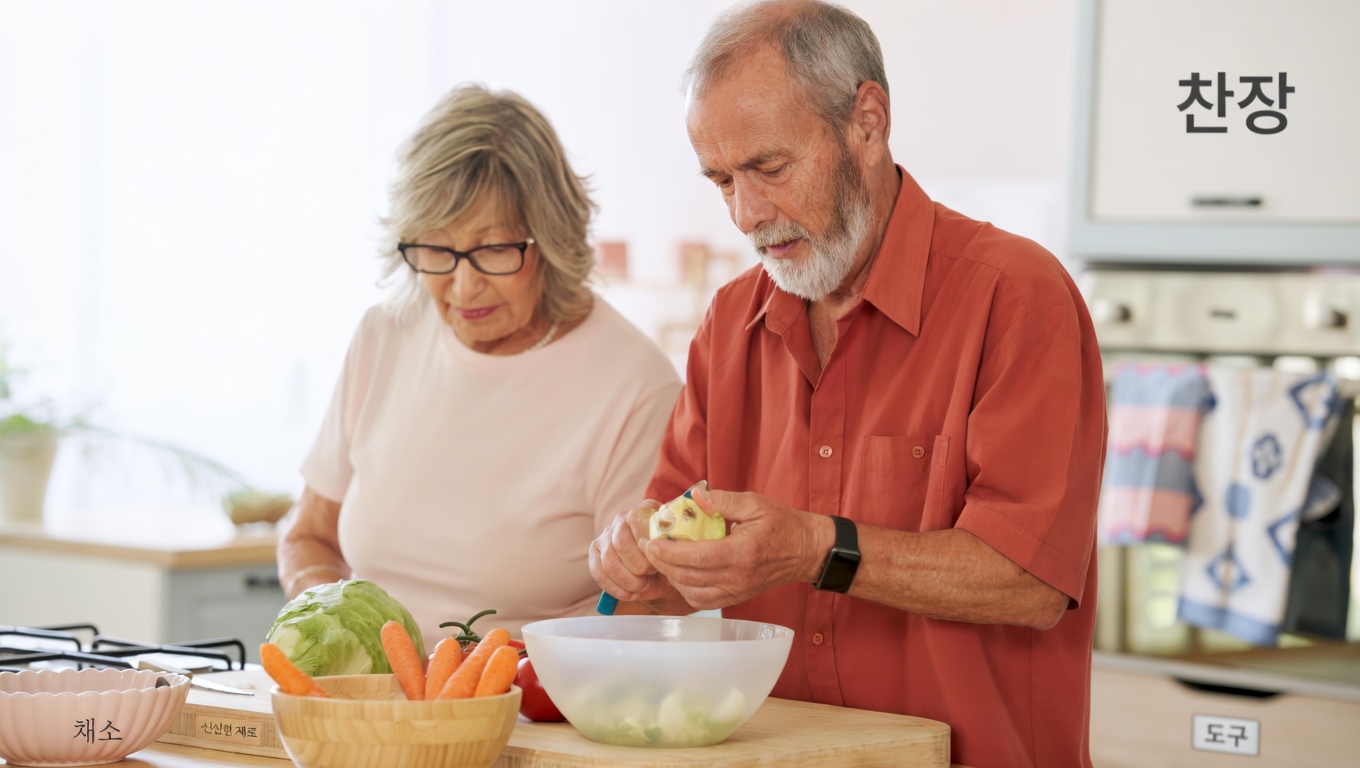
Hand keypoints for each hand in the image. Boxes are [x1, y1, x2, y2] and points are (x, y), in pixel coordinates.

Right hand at [589, 500, 689, 613]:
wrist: (661, 576)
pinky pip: (598, 572)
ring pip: (609, 560)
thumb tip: (666, 550)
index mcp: (646, 510)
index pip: (638, 520)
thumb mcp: (678, 553)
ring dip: (627, 580)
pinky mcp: (595, 551)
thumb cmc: (670, 561)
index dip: (648, 546)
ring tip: (642, 586)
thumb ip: (673, 547)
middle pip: (621, 542)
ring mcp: (607, 533)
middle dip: (637, 566)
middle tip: (651, 575)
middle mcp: (624, 517)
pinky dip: (614, 588)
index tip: (660, 561)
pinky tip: (629, 594)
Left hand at [643, 486, 828, 610]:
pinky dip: (685, 588)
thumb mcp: (755, 503)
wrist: (805, 551)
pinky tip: (677, 571)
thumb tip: (695, 496)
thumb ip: (723, 500)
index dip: (670, 552)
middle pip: (690, 577)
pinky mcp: (735, 598)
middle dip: (663, 563)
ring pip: (693, 593)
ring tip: (660, 558)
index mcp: (743, 553)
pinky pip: (703, 600)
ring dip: (672, 577)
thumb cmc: (781, 524)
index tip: (652, 542)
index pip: (698, 557)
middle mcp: (738, 577)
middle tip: (647, 546)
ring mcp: (737, 591)